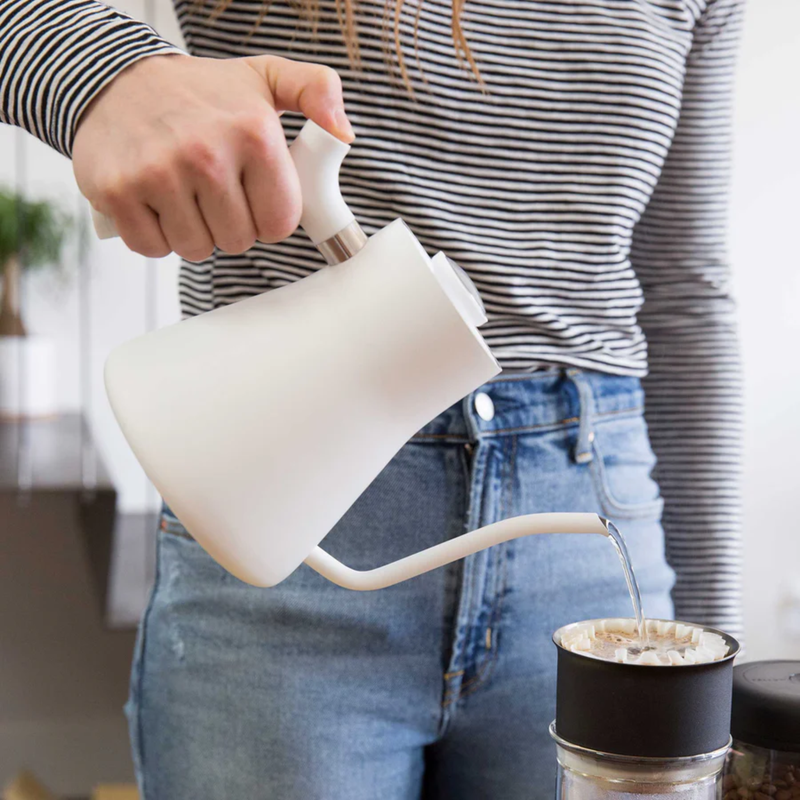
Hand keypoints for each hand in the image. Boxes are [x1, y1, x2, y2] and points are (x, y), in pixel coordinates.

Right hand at [72, 54, 353, 259]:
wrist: (117, 78)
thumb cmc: (202, 94)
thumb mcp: (266, 80)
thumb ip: (317, 92)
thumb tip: (344, 133)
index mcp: (253, 133)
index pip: (279, 223)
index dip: (267, 216)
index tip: (252, 193)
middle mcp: (206, 153)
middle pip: (238, 241)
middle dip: (230, 224)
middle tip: (213, 190)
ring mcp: (158, 173)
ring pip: (197, 249)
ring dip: (193, 232)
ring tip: (184, 193)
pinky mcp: (118, 191)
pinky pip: (153, 248)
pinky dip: (155, 234)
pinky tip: (155, 201)